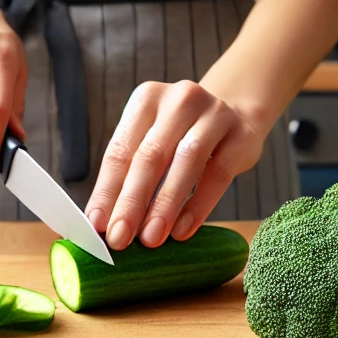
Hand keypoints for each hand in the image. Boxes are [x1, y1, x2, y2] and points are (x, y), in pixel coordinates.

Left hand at [86, 81, 265, 249]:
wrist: (237, 114)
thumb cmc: (182, 137)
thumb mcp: (153, 143)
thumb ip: (129, 176)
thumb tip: (103, 224)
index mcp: (146, 99)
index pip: (120, 150)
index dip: (106, 190)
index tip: (96, 225)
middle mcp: (179, 100)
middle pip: (150, 155)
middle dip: (131, 201)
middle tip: (119, 238)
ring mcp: (214, 112)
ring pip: (186, 161)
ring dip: (165, 204)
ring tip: (150, 238)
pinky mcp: (241, 134)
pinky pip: (218, 173)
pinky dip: (199, 204)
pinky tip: (183, 230)